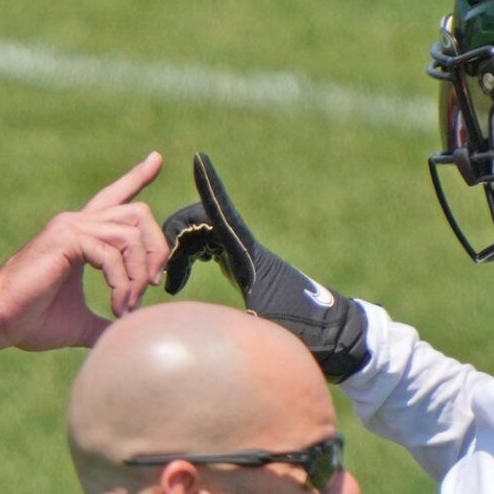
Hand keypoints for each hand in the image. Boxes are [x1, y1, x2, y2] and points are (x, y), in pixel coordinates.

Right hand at [0, 152, 168, 351]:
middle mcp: (76, 223)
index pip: (113, 198)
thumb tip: (126, 336)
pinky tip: (117, 307)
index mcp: (79, 235)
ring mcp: (70, 228)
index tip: (156, 159)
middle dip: (156, 249)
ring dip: (139, 275)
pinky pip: (111, 254)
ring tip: (128, 307)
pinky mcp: (66, 240)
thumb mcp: (81, 321)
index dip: (136, 178)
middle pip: (137, 214)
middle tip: (154, 286)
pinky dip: (122, 284)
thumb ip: (106, 321)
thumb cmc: (30, 321)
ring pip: (130, 234)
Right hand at [160, 153, 369, 379]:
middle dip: (175, 234)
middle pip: (201, 220)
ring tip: (169, 283)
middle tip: (163, 273)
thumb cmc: (303, 331)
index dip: (210, 185)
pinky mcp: (240, 267)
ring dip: (179, 248)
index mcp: (248, 256)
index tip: (199, 159)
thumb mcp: (266, 330)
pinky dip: (188, 256)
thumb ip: (237, 326)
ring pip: (201, 234)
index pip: (223, 212)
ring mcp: (242, 256)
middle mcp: (243, 248)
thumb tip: (210, 335)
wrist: (330, 333)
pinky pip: (206, 247)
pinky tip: (179, 278)